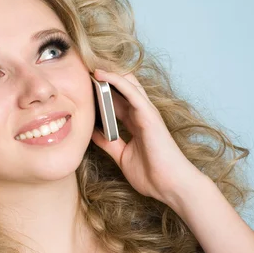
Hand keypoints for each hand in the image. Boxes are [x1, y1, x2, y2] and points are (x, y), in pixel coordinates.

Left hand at [90, 68, 207, 205]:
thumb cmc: (152, 174)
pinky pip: (131, 92)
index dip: (101, 92)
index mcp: (136, 123)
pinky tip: (102, 74)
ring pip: (126, 84)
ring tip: (88, 65)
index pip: (117, 101)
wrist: (171, 186)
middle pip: (121, 88)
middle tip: (82, 70)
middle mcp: (141, 114)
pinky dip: (116, 81)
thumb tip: (91, 132)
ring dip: (107, 74)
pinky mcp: (149, 115)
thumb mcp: (122, 156)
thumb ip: (109, 143)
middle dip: (103, 79)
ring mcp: (146, 112)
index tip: (82, 84)